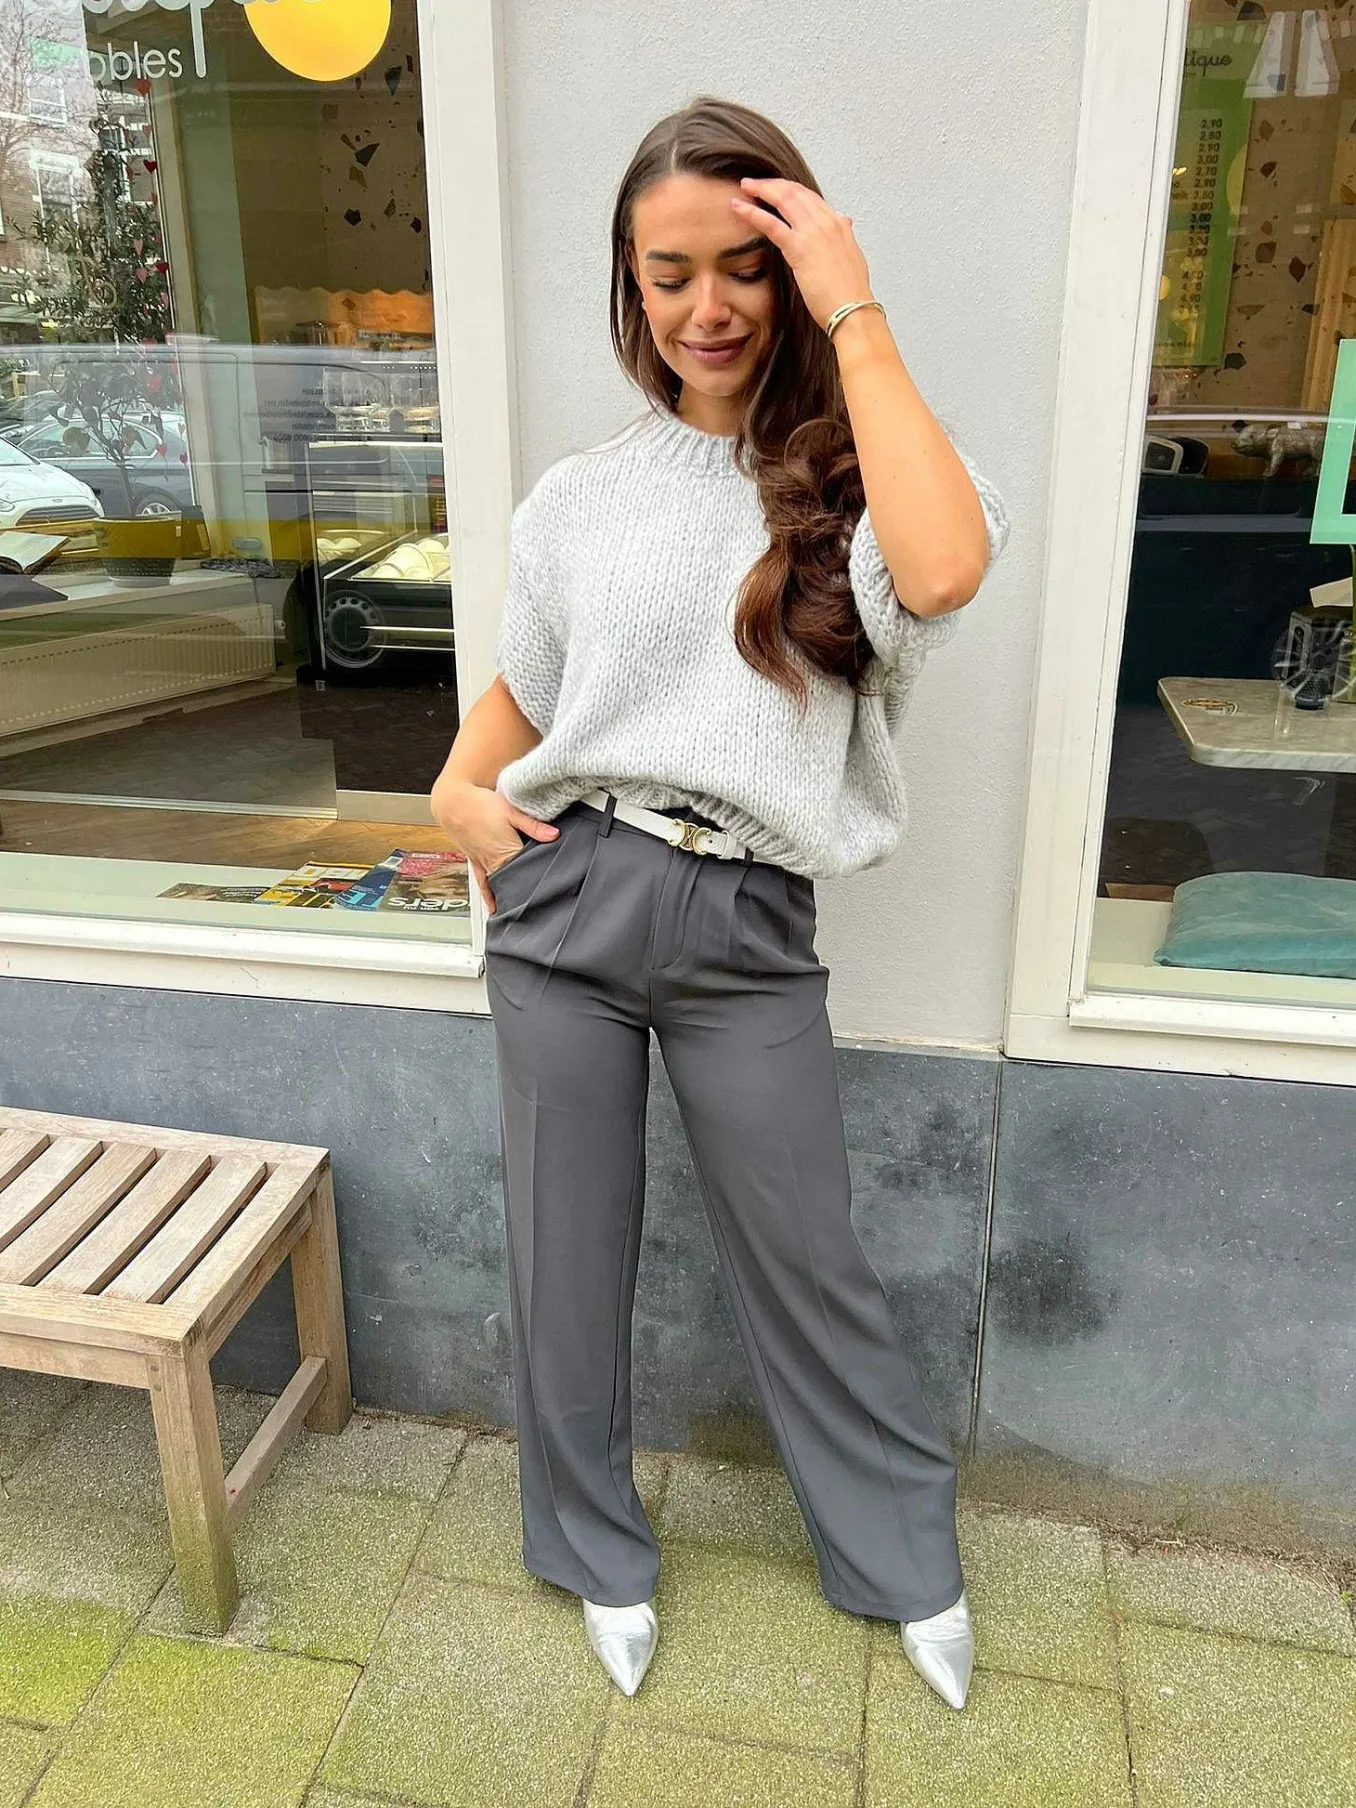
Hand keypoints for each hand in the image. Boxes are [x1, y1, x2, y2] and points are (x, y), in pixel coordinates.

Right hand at [429, 778, 558, 915]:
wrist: (453, 803)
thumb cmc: (480, 805)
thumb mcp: (511, 811)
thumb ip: (533, 826)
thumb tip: (553, 835)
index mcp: (507, 852)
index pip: (528, 871)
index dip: (540, 877)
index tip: (551, 887)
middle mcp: (495, 862)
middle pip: (515, 881)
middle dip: (526, 889)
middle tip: (540, 902)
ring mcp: (484, 864)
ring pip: (500, 885)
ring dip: (509, 894)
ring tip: (520, 910)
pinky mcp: (475, 862)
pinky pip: (483, 884)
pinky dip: (488, 896)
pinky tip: (493, 908)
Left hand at [729, 175, 875, 331]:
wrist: (854, 311)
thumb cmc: (850, 294)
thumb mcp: (852, 257)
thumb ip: (845, 238)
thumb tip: (845, 222)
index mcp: (838, 225)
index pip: (810, 197)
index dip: (790, 189)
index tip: (776, 188)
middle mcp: (827, 222)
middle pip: (795, 192)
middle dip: (773, 184)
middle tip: (755, 183)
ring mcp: (813, 233)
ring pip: (783, 199)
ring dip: (761, 190)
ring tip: (745, 187)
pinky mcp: (799, 248)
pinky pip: (772, 224)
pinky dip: (753, 212)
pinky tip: (739, 207)